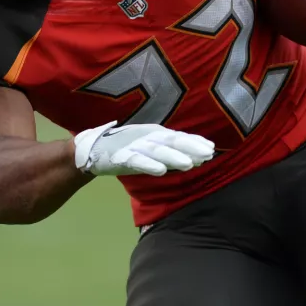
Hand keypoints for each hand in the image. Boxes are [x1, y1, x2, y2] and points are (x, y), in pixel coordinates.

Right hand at [73, 121, 214, 176]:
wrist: (93, 149)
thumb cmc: (127, 147)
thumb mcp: (152, 147)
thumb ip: (172, 152)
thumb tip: (199, 158)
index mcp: (155, 133)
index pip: (179, 137)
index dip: (195, 142)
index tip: (211, 148)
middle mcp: (147, 137)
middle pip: (171, 142)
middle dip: (190, 148)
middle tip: (208, 155)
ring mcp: (134, 146)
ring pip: (157, 151)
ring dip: (173, 157)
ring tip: (189, 164)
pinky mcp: (121, 157)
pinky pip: (136, 161)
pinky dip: (149, 165)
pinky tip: (160, 171)